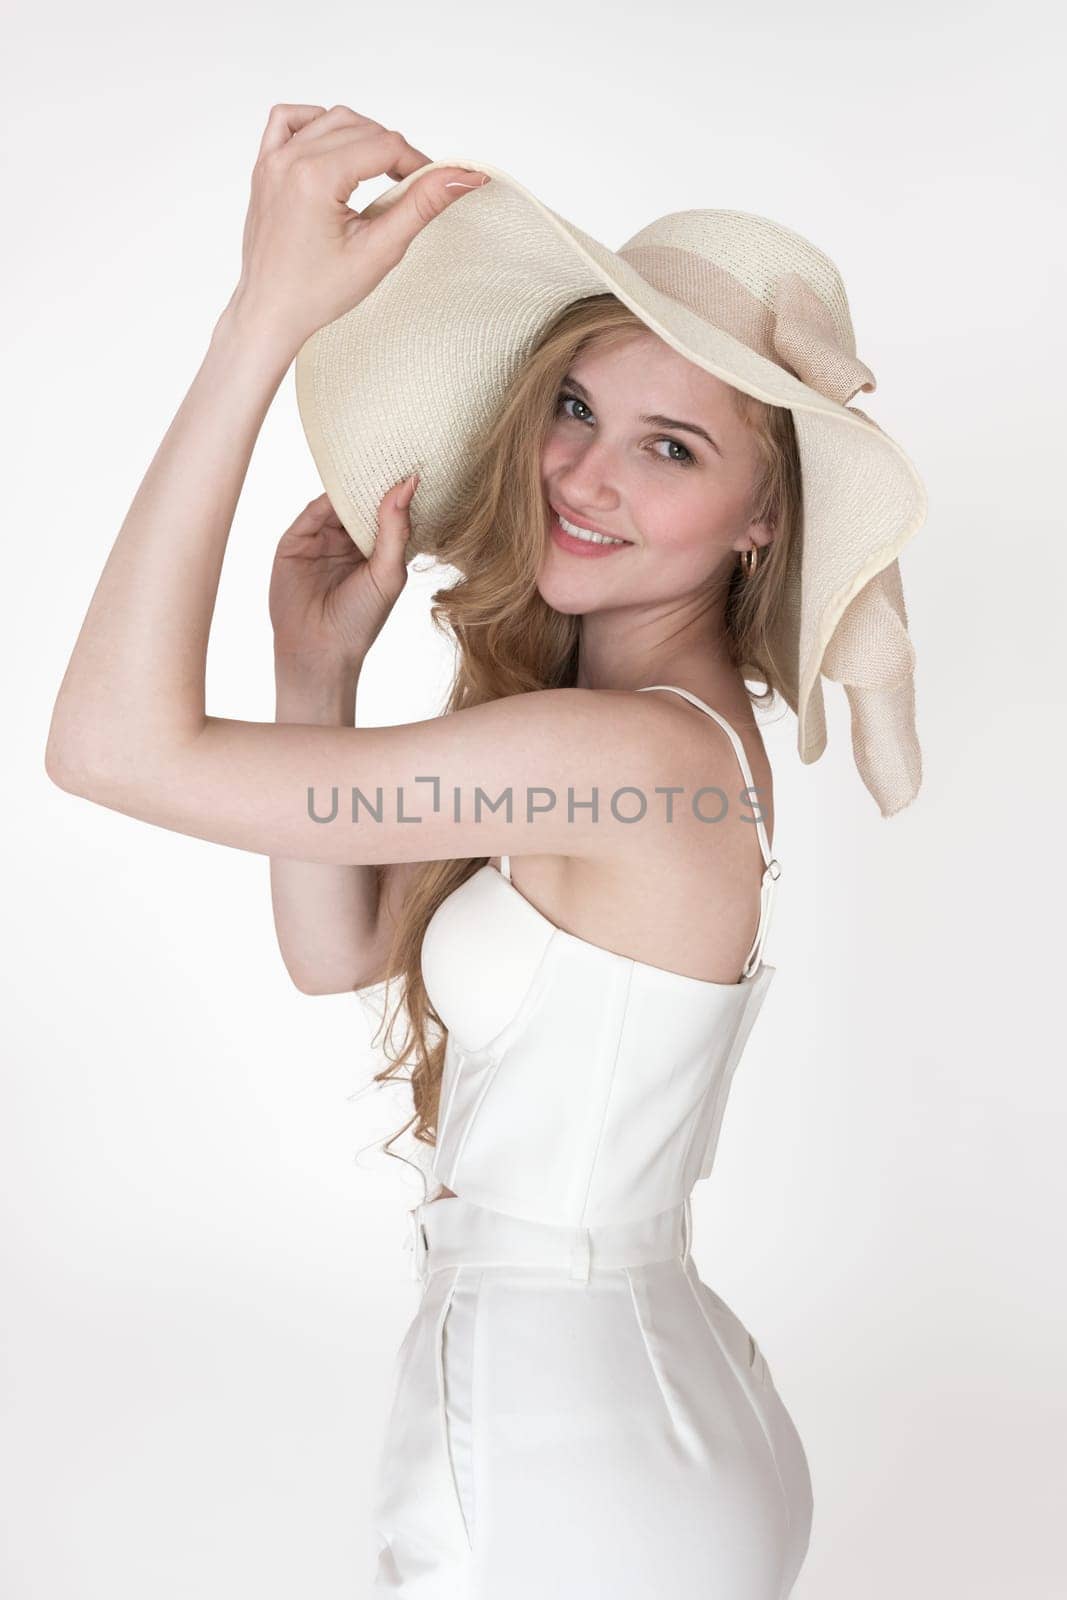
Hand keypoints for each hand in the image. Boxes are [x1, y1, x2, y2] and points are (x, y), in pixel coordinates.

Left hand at [225, 102, 489, 354]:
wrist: (270, 312)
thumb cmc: (318, 293)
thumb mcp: (379, 251)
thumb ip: (421, 206)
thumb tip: (464, 176)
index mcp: (315, 178)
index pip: (384, 145)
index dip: (417, 162)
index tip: (432, 186)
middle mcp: (290, 160)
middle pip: (361, 127)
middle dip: (393, 152)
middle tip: (409, 188)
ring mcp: (272, 160)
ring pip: (331, 119)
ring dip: (362, 138)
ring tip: (378, 175)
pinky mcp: (264, 166)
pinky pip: (289, 121)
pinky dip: (316, 124)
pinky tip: (335, 150)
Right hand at [270, 474, 418, 674]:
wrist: (319, 650)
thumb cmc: (361, 620)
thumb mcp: (388, 572)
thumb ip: (396, 528)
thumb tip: (409, 484)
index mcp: (375, 551)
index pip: (386, 512)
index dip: (397, 492)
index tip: (414, 463)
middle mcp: (347, 543)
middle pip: (359, 502)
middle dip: (373, 481)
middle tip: (392, 450)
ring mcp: (320, 541)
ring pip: (336, 503)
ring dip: (350, 486)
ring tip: (370, 461)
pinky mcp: (295, 542)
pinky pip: (311, 513)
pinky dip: (325, 498)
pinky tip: (340, 486)